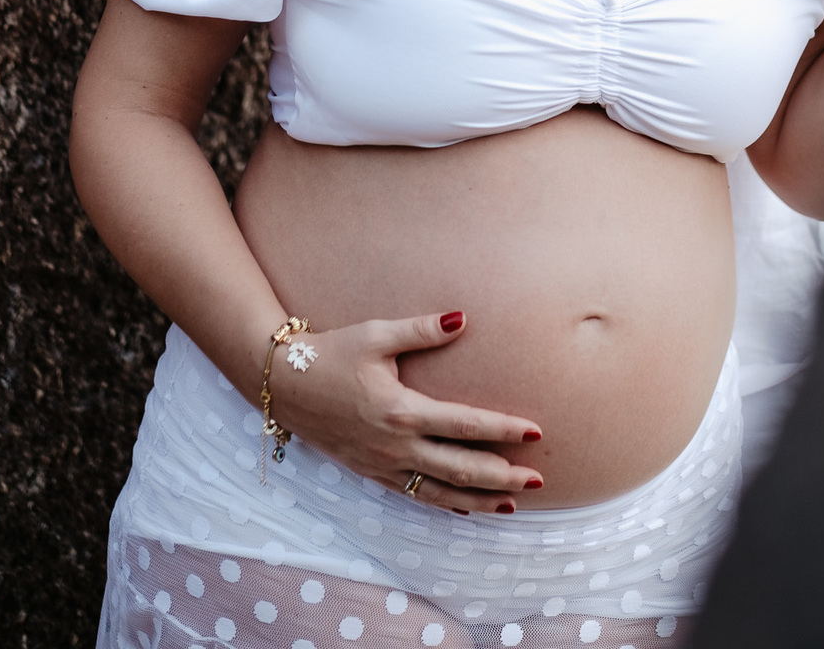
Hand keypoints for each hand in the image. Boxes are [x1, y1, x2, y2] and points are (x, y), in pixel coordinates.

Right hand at [267, 309, 543, 514]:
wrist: (284, 384)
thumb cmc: (332, 353)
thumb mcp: (377, 334)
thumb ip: (422, 330)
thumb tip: (463, 317)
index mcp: (401, 411)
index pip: (464, 425)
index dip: (502, 430)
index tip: (534, 431)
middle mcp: (395, 446)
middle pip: (461, 468)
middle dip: (503, 475)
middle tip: (539, 477)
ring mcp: (382, 465)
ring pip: (440, 491)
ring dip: (479, 499)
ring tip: (513, 502)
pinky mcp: (371, 473)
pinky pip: (415, 495)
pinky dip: (445, 503)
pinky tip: (466, 507)